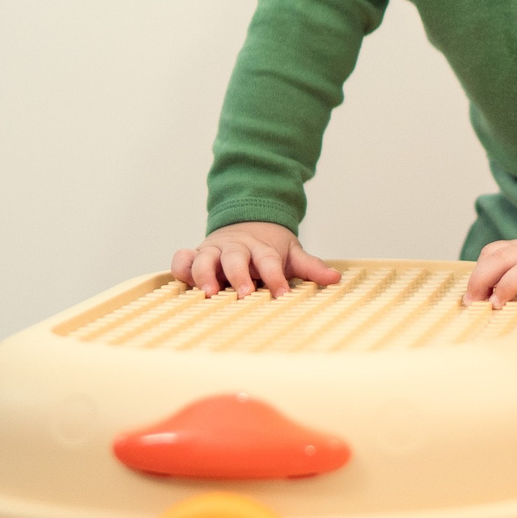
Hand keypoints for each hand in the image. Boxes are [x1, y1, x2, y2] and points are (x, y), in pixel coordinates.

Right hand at [171, 222, 341, 298]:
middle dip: (238, 276)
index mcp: (261, 249)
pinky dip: (181, 266)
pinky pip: (182, 259)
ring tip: (208, 293)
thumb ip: (311, 267)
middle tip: (243, 294)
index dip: (275, 278)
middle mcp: (236, 249)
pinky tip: (183, 280)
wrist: (247, 222)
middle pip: (236, 259)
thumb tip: (335, 279)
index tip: (281, 294)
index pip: (269, 262)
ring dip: (205, 274)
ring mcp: (214, 251)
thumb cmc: (269, 248)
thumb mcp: (293, 254)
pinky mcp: (196, 256)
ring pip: (205, 259)